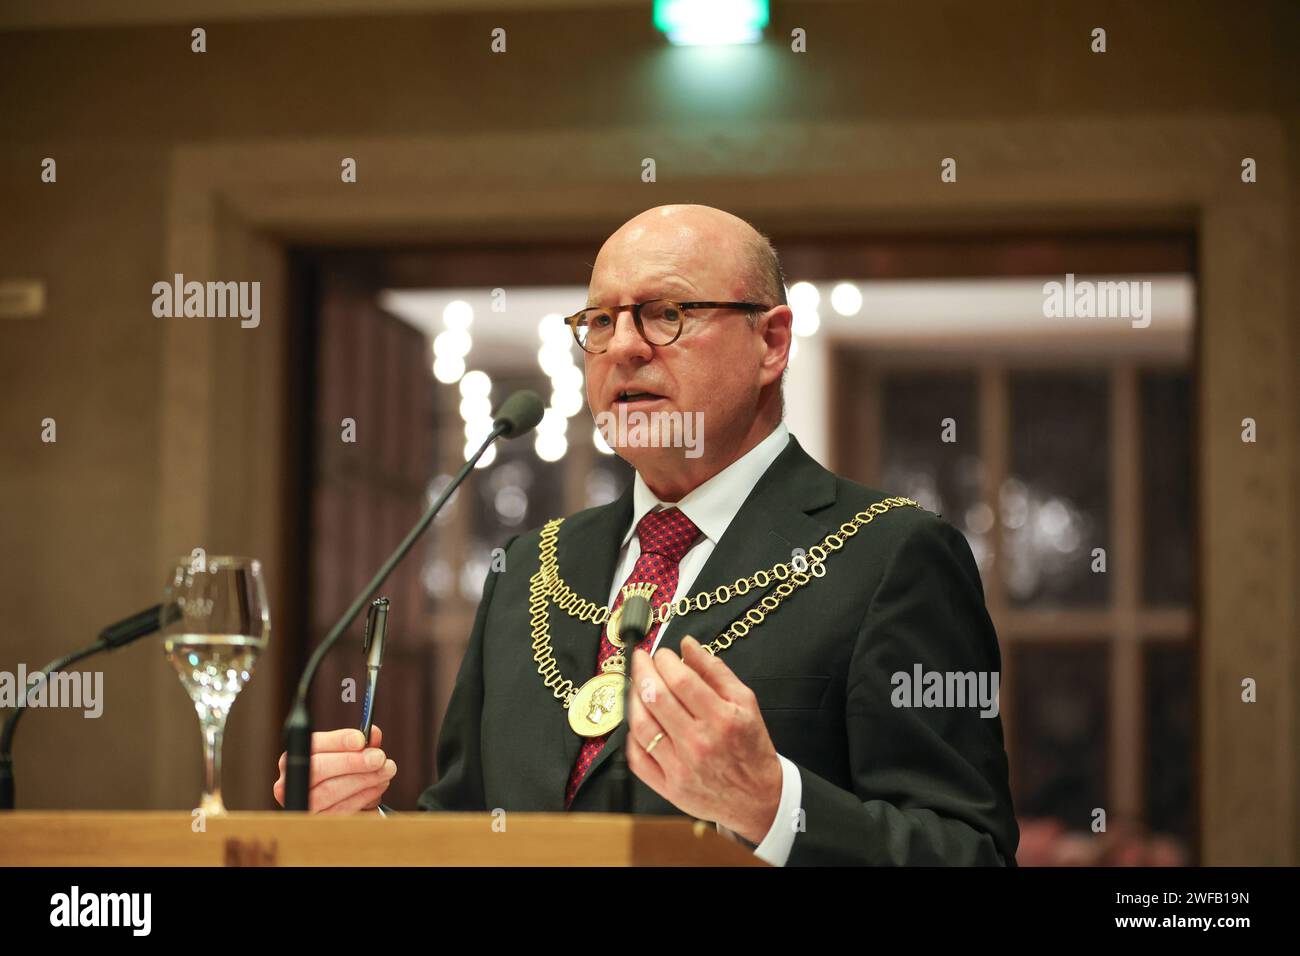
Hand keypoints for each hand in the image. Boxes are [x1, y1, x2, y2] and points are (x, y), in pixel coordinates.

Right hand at [272, 725, 395, 813]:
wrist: (335, 807)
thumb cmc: (340, 775)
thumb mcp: (349, 756)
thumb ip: (360, 743)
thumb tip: (373, 734)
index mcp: (295, 758)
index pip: (312, 744)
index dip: (337, 741)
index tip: (361, 740)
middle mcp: (289, 782)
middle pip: (318, 768)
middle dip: (353, 762)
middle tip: (379, 759)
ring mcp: (300, 805)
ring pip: (329, 791)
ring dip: (363, 780)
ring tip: (384, 773)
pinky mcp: (315, 824)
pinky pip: (339, 811)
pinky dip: (362, 798)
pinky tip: (376, 789)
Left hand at [626, 636, 782, 843]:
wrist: (757, 798)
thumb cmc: (750, 747)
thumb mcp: (745, 702)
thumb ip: (715, 670)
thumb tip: (688, 644)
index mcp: (722, 719)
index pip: (682, 681)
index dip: (665, 661)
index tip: (662, 653)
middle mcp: (699, 743)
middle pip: (657, 698)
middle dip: (642, 670)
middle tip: (641, 659)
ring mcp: (681, 768)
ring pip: (642, 726)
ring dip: (633, 699)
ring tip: (636, 685)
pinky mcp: (669, 787)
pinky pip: (637, 758)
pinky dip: (631, 735)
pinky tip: (636, 720)